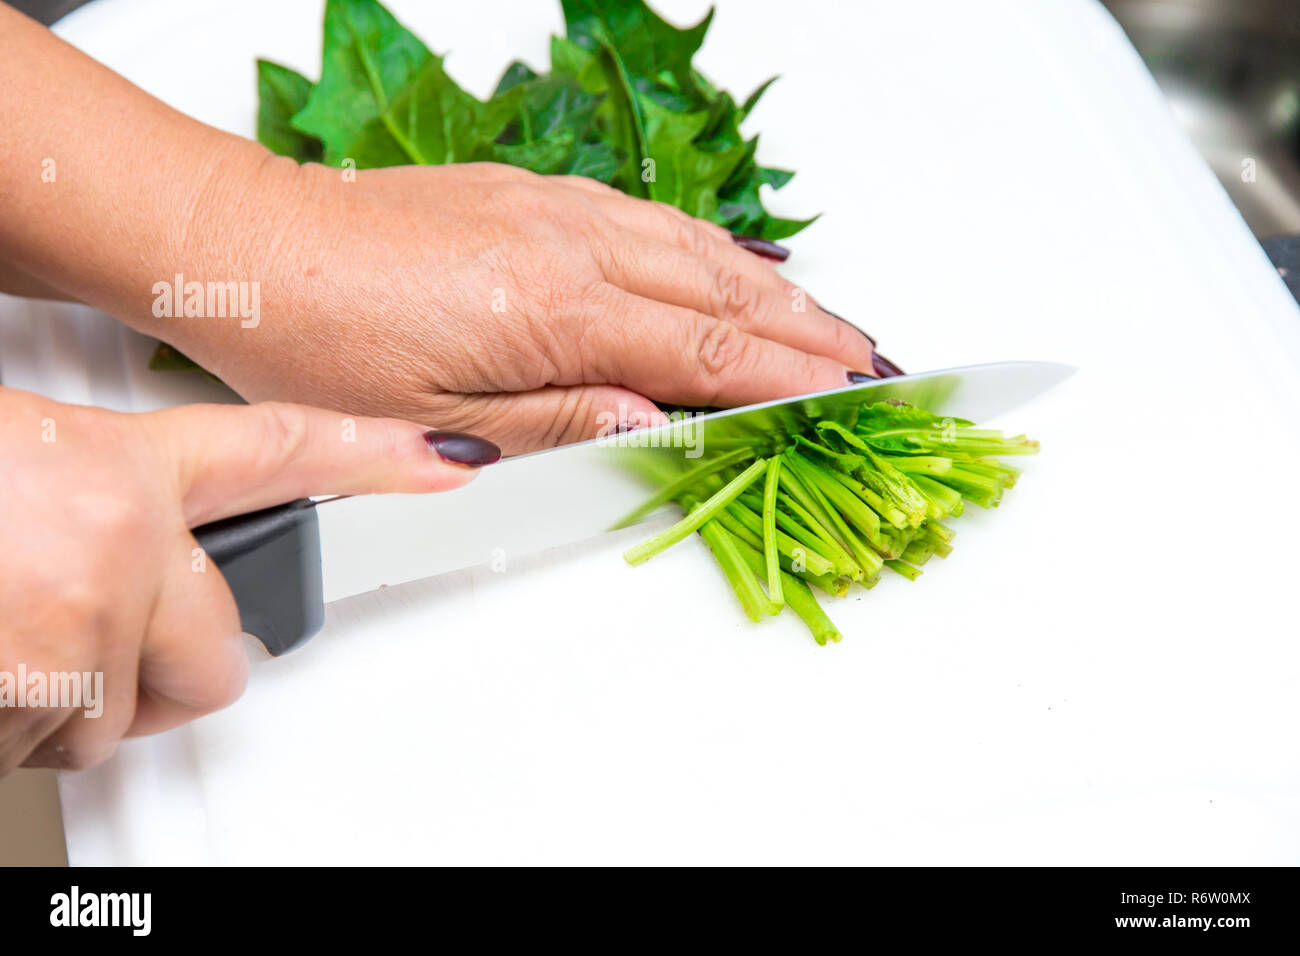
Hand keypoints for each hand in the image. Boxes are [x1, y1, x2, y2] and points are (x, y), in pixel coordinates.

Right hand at [0, 387, 496, 772]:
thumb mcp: (14, 465)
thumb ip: (94, 502)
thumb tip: (142, 554)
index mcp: (112, 463)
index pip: (280, 449)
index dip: (374, 455)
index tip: (444, 462)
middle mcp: (114, 542)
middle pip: (219, 653)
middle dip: (163, 665)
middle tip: (81, 631)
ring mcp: (72, 626)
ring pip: (121, 717)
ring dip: (67, 700)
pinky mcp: (27, 696)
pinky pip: (50, 754)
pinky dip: (11, 729)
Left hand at [169, 161, 883, 454]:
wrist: (247, 247)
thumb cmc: (318, 338)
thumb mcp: (438, 419)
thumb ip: (562, 421)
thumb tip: (660, 427)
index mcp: (554, 312)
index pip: (707, 355)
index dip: (791, 379)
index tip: (857, 396)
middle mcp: (570, 245)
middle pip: (724, 292)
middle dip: (811, 330)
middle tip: (877, 361)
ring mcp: (555, 210)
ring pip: (696, 248)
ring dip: (775, 286)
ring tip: (828, 321)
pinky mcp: (531, 194)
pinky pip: (650, 219)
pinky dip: (711, 246)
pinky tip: (731, 262)